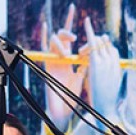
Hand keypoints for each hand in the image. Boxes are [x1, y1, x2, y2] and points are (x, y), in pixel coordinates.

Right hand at [41, 4, 86, 126]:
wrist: (63, 109)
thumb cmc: (72, 96)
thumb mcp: (82, 77)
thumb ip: (85, 64)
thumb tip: (92, 51)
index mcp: (71, 60)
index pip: (75, 42)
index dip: (80, 34)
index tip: (90, 30)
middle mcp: (61, 57)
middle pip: (63, 37)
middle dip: (67, 32)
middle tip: (75, 38)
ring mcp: (53, 60)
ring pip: (53, 40)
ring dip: (60, 41)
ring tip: (66, 52)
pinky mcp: (46, 65)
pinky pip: (43, 49)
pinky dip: (43, 36)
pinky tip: (45, 25)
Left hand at [83, 17, 121, 119]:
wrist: (106, 108)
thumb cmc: (111, 102)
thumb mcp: (116, 87)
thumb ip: (116, 78)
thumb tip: (119, 76)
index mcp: (118, 65)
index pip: (111, 49)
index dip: (103, 49)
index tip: (94, 53)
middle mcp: (113, 60)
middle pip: (105, 42)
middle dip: (97, 42)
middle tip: (85, 53)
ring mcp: (105, 60)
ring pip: (99, 41)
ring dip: (91, 41)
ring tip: (82, 52)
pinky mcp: (96, 62)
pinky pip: (92, 42)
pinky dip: (89, 30)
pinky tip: (86, 21)